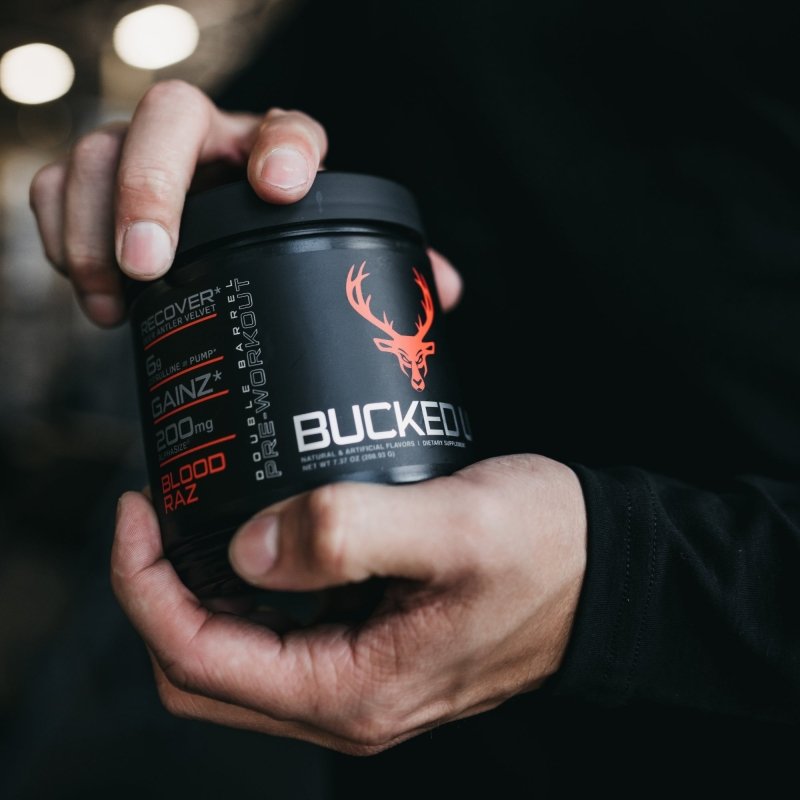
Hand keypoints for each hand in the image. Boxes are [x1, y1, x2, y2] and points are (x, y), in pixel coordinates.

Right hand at [28, 79, 461, 326]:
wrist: (225, 245)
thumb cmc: (283, 244)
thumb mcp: (332, 252)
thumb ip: (387, 267)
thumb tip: (445, 290)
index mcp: (278, 153)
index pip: (289, 130)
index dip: (284, 149)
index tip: (281, 188)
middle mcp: (211, 142)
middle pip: (168, 116)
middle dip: (152, 186)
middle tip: (151, 262)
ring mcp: (147, 156)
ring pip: (99, 147)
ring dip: (93, 221)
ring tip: (115, 297)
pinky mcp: (98, 184)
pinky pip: (59, 185)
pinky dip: (61, 231)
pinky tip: (94, 291)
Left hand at [111, 454, 586, 753]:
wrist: (604, 572)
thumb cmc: (546, 550)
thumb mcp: (454, 528)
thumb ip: (348, 533)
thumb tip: (250, 547)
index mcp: (353, 689)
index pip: (199, 658)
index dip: (146, 585)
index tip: (139, 510)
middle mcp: (345, 700)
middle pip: (201, 669)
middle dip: (158, 592)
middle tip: (159, 513)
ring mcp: (356, 678)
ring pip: (235, 655)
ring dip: (200, 591)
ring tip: (196, 517)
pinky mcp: (369, 647)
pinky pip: (279, 634)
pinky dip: (248, 589)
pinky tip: (260, 534)